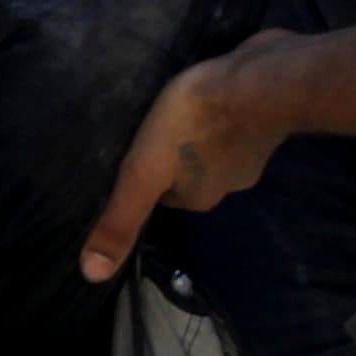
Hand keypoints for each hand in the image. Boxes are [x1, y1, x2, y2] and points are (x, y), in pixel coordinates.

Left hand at [78, 38, 291, 278]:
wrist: (262, 81)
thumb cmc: (196, 124)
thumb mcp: (144, 171)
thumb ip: (121, 218)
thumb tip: (93, 274)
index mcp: (199, 198)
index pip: (162, 195)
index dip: (145, 174)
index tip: (131, 152)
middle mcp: (229, 183)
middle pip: (188, 172)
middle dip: (171, 152)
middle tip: (150, 123)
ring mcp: (252, 151)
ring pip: (212, 146)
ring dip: (197, 129)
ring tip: (178, 104)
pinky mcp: (263, 118)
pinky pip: (233, 119)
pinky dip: (222, 110)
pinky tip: (211, 92)